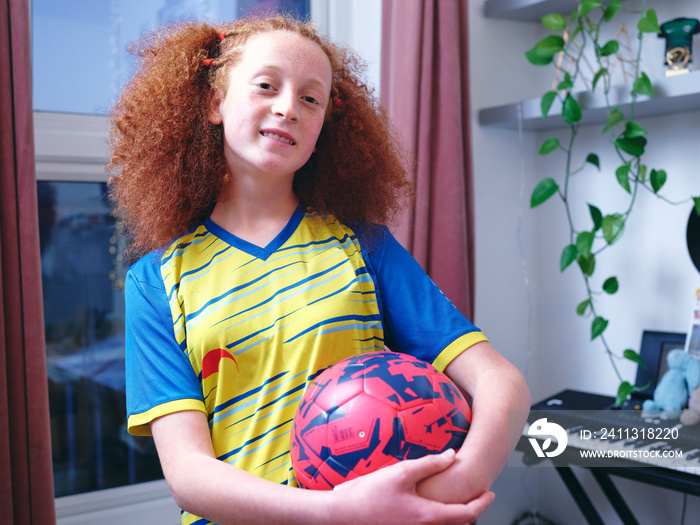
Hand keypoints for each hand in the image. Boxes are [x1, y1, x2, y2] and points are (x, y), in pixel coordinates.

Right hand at [329, 449, 494, 524]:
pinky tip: (431, 503)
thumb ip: (430, 464)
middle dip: (472, 510)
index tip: (490, 492)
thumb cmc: (370, 494)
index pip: (467, 513)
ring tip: (459, 499)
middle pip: (459, 523)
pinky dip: (439, 516)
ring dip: (456, 515)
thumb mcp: (402, 472)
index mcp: (429, 516)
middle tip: (478, 495)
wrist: (345, 515)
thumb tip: (453, 456)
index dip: (482, 503)